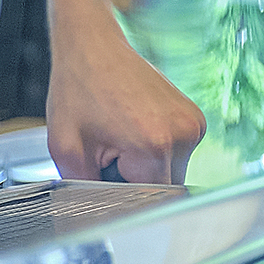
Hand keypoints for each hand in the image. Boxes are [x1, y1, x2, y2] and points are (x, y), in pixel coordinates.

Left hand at [44, 0, 205, 182]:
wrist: (95, 48)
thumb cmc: (78, 91)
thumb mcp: (67, 150)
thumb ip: (85, 190)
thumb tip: (97, 215)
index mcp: (154, 145)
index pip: (148, 200)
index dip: (123, 196)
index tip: (104, 181)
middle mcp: (183, 134)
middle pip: (164, 188)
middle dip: (134, 180)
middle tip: (108, 155)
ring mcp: (194, 124)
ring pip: (173, 172)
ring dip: (146, 166)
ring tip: (121, 138)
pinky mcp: (196, 118)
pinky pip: (178, 152)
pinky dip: (157, 150)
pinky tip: (136, 128)